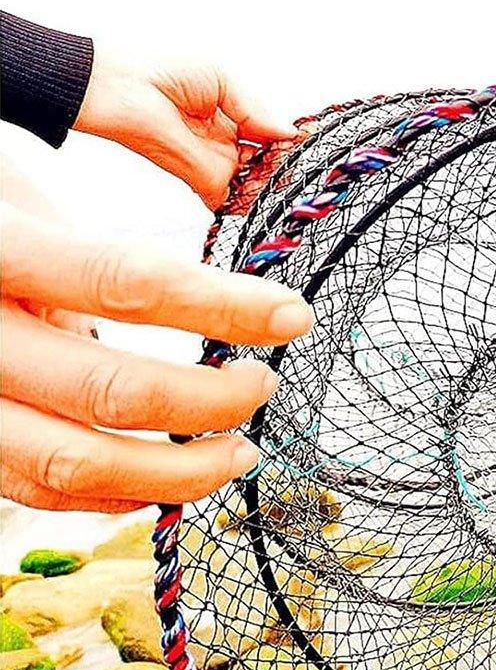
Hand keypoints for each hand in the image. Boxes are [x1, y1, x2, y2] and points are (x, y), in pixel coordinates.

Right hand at [0, 204, 313, 512]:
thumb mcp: (14, 174)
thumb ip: (96, 222)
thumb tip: (208, 267)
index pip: (128, 281)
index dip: (225, 304)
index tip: (294, 313)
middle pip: (111, 389)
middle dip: (212, 398)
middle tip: (265, 382)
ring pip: (77, 464)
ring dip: (179, 471)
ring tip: (240, 450)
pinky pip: (39, 490)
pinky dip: (118, 495)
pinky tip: (172, 479)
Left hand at [74, 52, 298, 207]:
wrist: (113, 88)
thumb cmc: (155, 71)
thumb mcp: (220, 79)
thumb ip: (256, 110)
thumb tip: (288, 133)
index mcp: (230, 114)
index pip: (270, 134)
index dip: (290, 139)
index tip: (311, 143)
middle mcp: (225, 142)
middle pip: (269, 162)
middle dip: (288, 163)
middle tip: (305, 162)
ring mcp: (216, 164)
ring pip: (259, 183)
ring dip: (277, 181)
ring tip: (293, 173)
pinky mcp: (204, 181)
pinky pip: (238, 200)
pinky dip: (257, 200)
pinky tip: (274, 187)